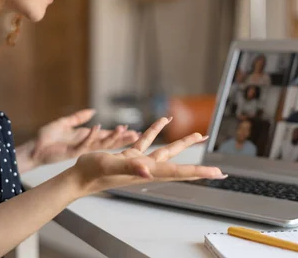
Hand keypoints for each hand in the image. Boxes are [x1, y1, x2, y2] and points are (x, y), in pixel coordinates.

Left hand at [16, 109, 139, 172]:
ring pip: (100, 144)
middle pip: (109, 142)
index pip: (107, 136)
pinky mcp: (72, 151)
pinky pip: (84, 143)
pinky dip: (91, 135)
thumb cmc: (47, 137)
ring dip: (112, 136)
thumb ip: (79, 117)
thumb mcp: (65, 123)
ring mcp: (80, 149)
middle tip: (137, 135)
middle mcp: (86, 144)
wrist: (33, 149)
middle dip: (123, 138)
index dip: (119, 134)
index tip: (133, 131)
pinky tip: (98, 128)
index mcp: (86, 138)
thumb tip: (93, 111)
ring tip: (123, 129)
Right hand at [67, 117, 226, 196]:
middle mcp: (147, 168)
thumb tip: (148, 171)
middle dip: (198, 167)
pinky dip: (156, 130)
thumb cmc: (92, 173)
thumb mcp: (109, 165)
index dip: (198, 172)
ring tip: (199, 135)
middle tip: (218, 170)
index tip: (216, 173)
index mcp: (147, 171)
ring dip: (183, 144)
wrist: (79, 177)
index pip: (178, 172)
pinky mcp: (130, 155)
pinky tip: (163, 121)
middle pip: (179, 167)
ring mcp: (140, 162)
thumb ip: (129, 167)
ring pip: (167, 152)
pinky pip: (148, 140)